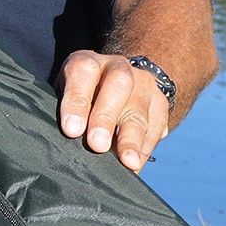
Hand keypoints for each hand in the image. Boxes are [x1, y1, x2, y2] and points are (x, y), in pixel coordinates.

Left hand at [56, 51, 168, 172]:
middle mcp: (118, 67)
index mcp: (88, 62)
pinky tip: (137, 164)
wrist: (115, 82)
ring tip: (128, 163)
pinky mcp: (160, 102)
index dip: (76, 101)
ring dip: (132, 139)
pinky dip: (145, 147)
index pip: (82, 72)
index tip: (71, 130)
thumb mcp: (65, 94)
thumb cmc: (80, 95)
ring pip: (139, 110)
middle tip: (97, 145)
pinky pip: (157, 125)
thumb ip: (66, 113)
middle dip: (106, 118)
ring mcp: (143, 83)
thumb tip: (65, 142)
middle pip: (118, 86)